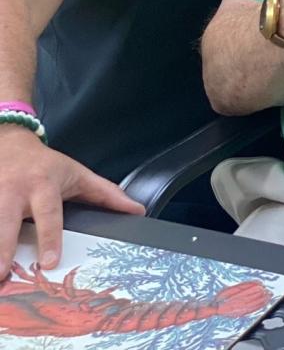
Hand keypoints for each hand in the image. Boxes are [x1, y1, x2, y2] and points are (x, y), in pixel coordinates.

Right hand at [0, 127, 142, 277]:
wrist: (11, 142)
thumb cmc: (47, 166)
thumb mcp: (78, 174)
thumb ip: (106, 194)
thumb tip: (137, 211)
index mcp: (42, 185)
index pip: (49, 213)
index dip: (49, 237)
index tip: (49, 262)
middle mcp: (14, 190)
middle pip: (6, 219)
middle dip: (2, 246)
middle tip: (1, 274)